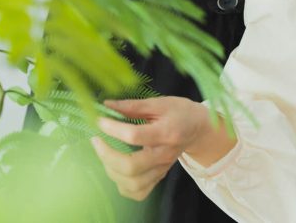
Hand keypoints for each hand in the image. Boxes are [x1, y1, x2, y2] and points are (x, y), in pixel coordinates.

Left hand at [90, 96, 211, 201]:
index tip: (100, 119)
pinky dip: (122, 185)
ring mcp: (162, 169)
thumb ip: (133, 105)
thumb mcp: (160, 102)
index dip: (112, 128)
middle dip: (107, 154)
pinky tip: (116, 169)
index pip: (134, 136)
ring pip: (133, 183)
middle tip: (96, 139)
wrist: (198, 129)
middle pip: (132, 167)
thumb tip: (107, 105)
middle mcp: (164, 155)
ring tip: (105, 153)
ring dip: (112, 170)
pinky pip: (138, 192)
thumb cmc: (180, 112)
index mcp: (167, 133)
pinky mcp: (159, 177)